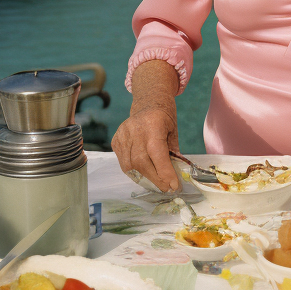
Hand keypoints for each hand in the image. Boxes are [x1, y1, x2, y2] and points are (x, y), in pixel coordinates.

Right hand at [112, 60, 181, 191]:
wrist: (148, 101)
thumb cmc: (165, 118)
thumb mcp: (174, 132)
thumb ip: (173, 154)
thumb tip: (174, 177)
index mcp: (153, 125)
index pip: (157, 154)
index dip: (164, 172)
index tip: (173, 186)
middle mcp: (135, 130)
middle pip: (141, 162)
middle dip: (155, 179)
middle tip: (166, 188)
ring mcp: (123, 134)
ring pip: (129, 165)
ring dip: (143, 178)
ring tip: (155, 183)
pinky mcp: (116, 140)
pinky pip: (123, 161)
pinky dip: (133, 171)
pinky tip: (144, 172)